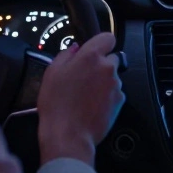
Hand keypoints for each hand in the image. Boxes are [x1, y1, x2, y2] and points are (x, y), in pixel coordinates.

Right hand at [36, 32, 123, 165]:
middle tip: (84, 78)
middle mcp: (107, 67)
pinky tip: (92, 105)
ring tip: (85, 96)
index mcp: (90, 57)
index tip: (94, 51)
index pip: (107, 37)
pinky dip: (107, 97)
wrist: (68, 134)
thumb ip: (65, 55)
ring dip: (103, 82)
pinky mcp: (120, 100)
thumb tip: (74, 48)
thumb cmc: (57, 105)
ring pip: (112, 77)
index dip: (101, 44)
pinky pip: (115, 92)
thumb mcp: (52, 74)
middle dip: (100, 65)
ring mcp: (116, 84)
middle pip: (110, 58)